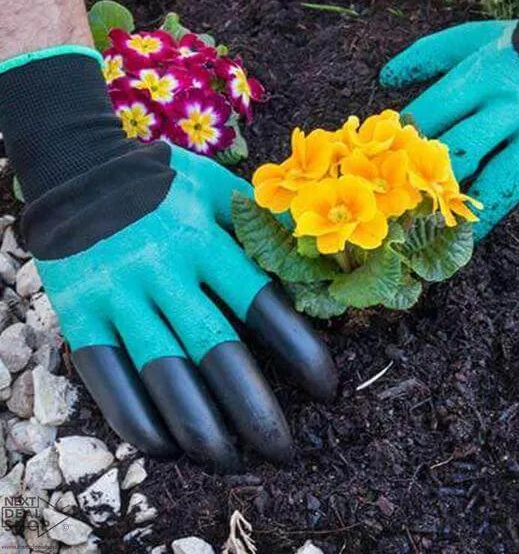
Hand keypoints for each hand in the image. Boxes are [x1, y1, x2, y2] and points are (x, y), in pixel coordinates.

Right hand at [0, 49, 337, 469]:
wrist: (78, 170)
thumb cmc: (163, 183)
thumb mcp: (216, 185)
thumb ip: (260, 224)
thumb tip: (313, 267)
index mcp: (204, 236)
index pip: (263, 303)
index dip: (300, 352)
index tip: (327, 391)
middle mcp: (162, 267)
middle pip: (215, 349)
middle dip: (254, 409)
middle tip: (285, 452)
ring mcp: (117, 292)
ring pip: (162, 372)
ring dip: (199, 427)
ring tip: (231, 462)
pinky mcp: (79, 312)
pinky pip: (105, 375)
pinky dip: (135, 417)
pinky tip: (166, 446)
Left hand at [380, 0, 518, 246]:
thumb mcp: (478, 39)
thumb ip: (430, 55)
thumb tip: (385, 77)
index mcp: (482, 76)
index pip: (432, 114)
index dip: (406, 145)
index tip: (388, 174)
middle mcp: (513, 103)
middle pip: (465, 152)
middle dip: (437, 187)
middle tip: (418, 217)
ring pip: (508, 177)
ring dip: (486, 213)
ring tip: (470, 238)